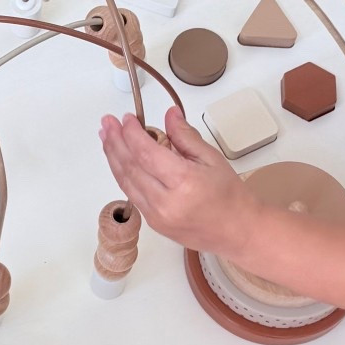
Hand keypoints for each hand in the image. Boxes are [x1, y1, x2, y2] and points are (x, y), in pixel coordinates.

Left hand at [99, 106, 252, 254]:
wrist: (238, 231)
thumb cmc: (229, 195)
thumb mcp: (211, 158)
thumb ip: (185, 136)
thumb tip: (169, 114)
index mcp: (183, 182)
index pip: (146, 152)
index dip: (131, 133)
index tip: (127, 118)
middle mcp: (165, 202)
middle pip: (130, 167)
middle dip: (115, 142)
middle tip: (107, 123)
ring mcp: (156, 216)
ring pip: (125, 182)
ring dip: (113, 158)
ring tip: (106, 137)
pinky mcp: (153, 224)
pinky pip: (132, 195)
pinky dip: (123, 175)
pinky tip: (120, 161)